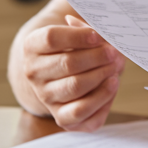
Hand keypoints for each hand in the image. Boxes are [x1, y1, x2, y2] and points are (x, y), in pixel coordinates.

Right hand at [13, 15, 125, 130]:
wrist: (74, 76)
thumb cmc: (80, 50)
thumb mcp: (82, 35)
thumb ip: (88, 29)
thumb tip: (98, 29)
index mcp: (33, 47)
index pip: (51, 38)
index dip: (78, 36)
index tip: (98, 36)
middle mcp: (33, 73)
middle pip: (67, 63)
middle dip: (96, 57)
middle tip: (114, 53)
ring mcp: (46, 97)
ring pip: (75, 87)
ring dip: (101, 76)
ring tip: (115, 69)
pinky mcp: (61, 118)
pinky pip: (82, 112)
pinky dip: (102, 98)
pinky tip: (112, 86)